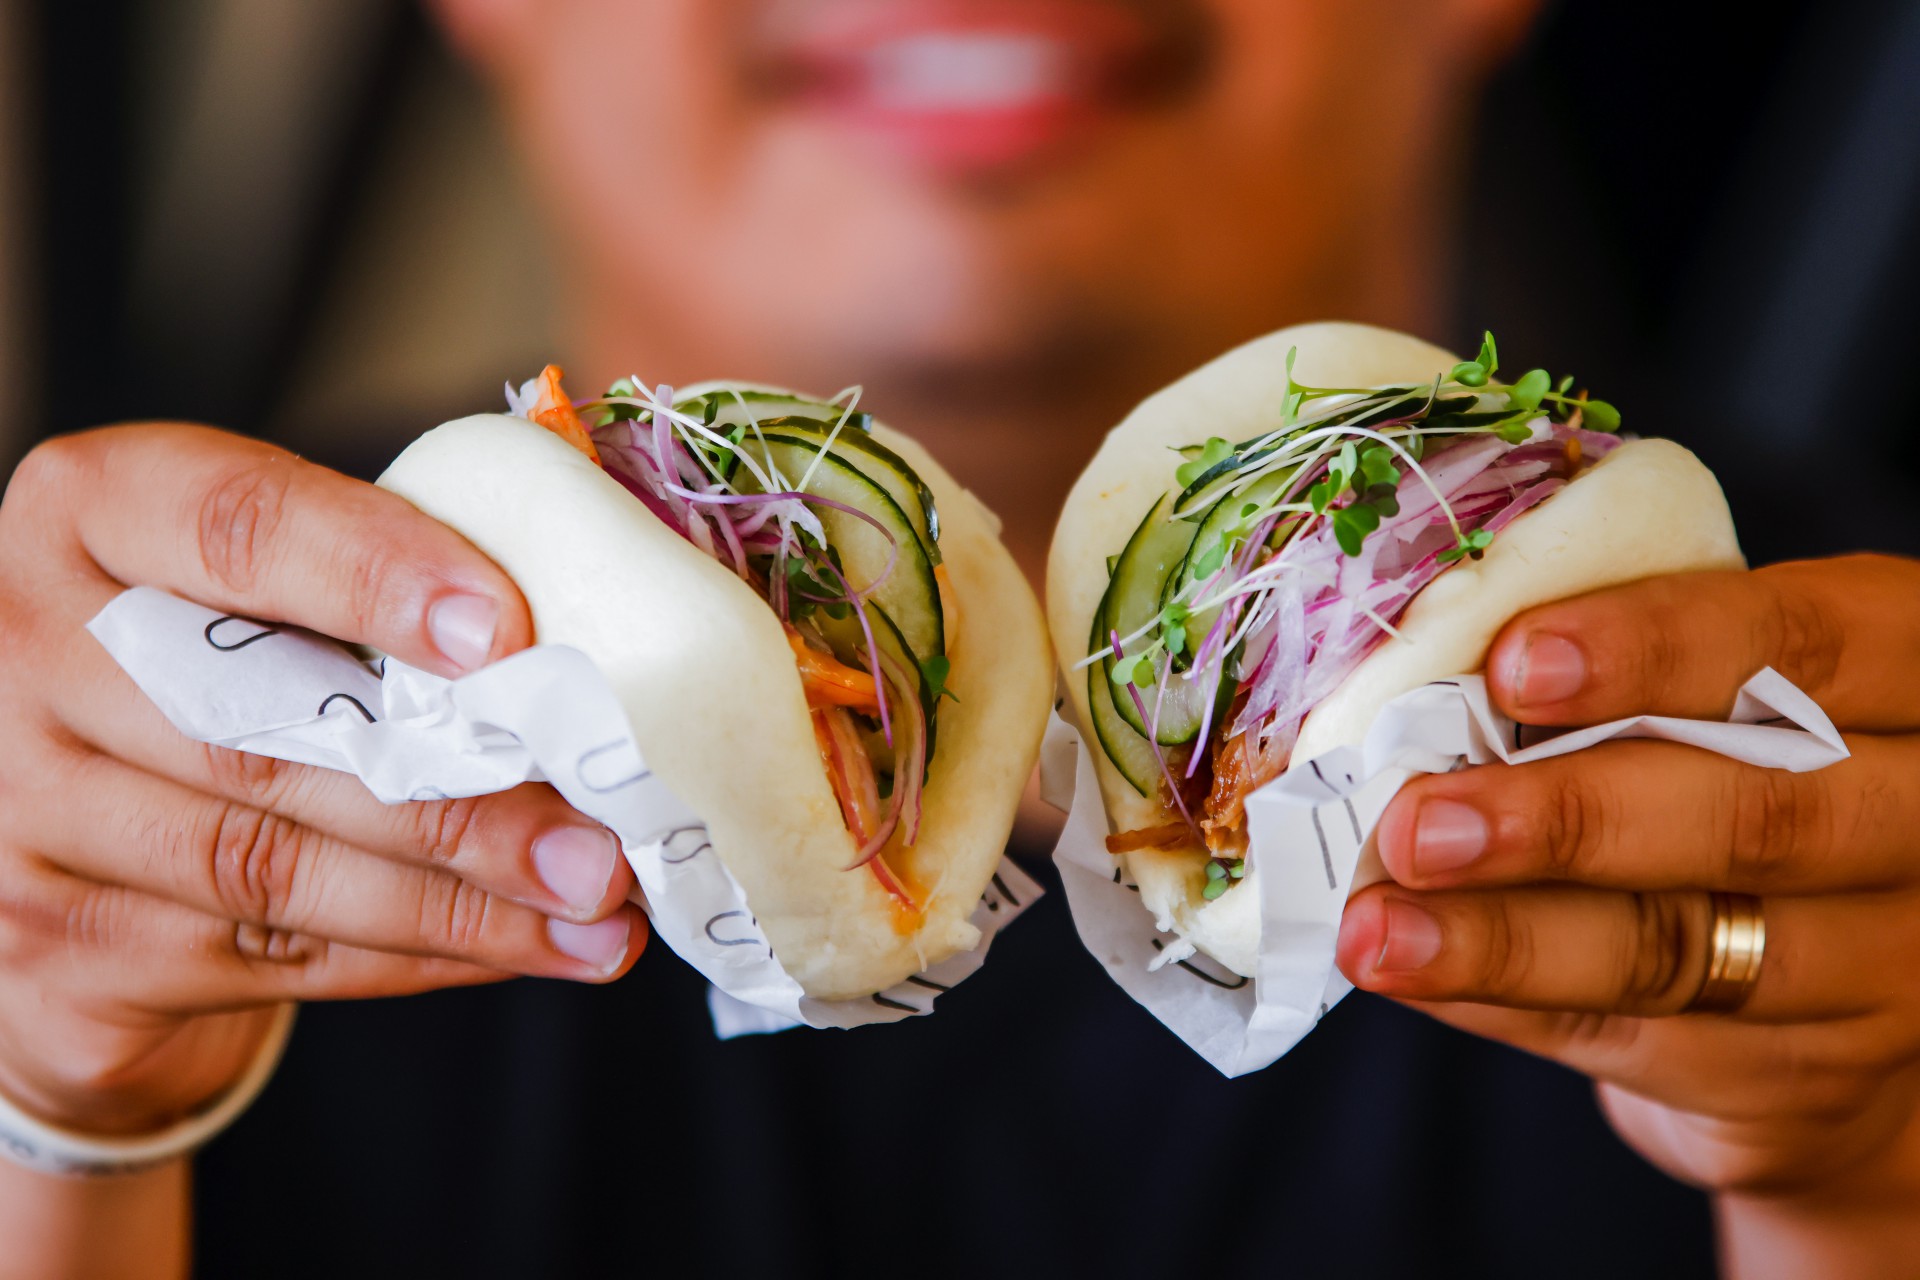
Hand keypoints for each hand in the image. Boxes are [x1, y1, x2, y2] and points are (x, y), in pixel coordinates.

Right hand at [0, 426, 644, 1136]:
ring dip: (462, 898)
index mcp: (92, 512)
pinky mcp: (52, 947)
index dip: (374, 573)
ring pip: (272, 866)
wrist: (66, 835)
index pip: (235, 525)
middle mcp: (24, 648)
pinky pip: (270, 959)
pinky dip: (420, 956)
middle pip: (263, 729)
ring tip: (594, 903)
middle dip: (457, 792)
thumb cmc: (216, 672)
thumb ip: (383, 579)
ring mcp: (19, 809)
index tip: (507, 632)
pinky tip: (530, 948)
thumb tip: (595, 621)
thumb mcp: (264, 587)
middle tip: (600, 833)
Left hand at [1336, 556, 1919, 1245]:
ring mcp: (1887, 967)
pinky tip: (1415, 969)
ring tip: (1377, 930)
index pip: (1809, 639)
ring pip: (1686, 945)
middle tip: (1419, 820)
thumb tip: (1399, 675)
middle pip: (1763, 814)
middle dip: (1571, 816)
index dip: (1661, 646)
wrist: (1818, 1009)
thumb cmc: (1729, 789)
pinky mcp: (1810, 1080)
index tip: (1517, 661)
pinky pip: (1635, 1035)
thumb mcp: (1713, 710)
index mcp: (1907, 677)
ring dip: (1508, 937)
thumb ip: (1607, 683)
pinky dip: (1505, 999)